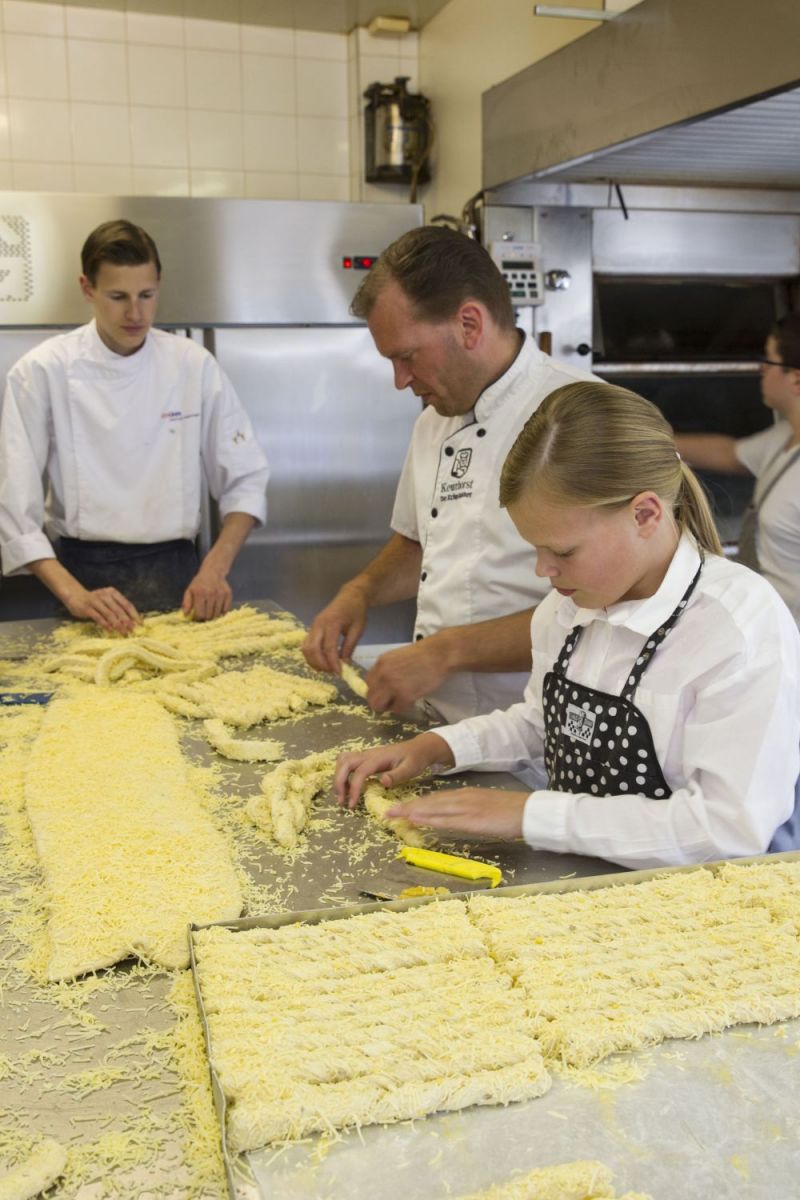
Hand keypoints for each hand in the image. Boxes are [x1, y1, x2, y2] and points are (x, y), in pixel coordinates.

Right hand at [64, 585, 139, 634]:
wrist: (74, 594)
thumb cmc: (94, 600)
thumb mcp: (107, 601)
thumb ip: (116, 608)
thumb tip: (130, 622)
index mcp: (113, 593)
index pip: (127, 604)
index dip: (134, 614)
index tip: (140, 624)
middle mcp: (105, 595)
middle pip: (119, 610)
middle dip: (127, 621)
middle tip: (132, 630)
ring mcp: (96, 601)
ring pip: (109, 614)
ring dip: (117, 624)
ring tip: (123, 632)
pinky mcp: (87, 608)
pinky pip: (98, 617)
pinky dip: (105, 624)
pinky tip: (110, 631)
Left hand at [182, 568, 232, 621]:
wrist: (212, 572)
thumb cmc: (199, 583)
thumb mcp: (189, 591)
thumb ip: (186, 603)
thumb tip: (186, 615)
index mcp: (200, 594)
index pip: (200, 614)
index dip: (198, 619)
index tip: (197, 618)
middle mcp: (211, 594)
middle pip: (209, 616)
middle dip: (205, 618)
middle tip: (204, 615)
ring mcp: (221, 595)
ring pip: (217, 614)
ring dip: (213, 615)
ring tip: (210, 612)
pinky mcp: (228, 594)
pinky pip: (225, 610)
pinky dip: (221, 612)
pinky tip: (217, 608)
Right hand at [303, 585, 367, 673]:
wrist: (350, 596)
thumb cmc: (356, 611)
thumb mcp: (358, 628)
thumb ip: (349, 646)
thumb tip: (344, 663)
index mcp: (332, 623)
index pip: (328, 647)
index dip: (332, 662)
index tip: (339, 673)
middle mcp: (319, 624)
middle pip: (312, 649)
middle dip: (321, 664)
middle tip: (332, 673)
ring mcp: (313, 626)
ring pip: (306, 648)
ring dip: (314, 661)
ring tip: (327, 669)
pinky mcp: (312, 628)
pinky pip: (307, 645)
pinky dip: (312, 656)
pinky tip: (322, 662)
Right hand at [333, 732, 453, 808]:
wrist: (418, 748)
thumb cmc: (415, 759)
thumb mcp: (410, 769)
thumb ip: (396, 775)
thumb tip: (382, 781)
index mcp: (378, 758)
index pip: (360, 772)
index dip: (354, 788)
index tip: (352, 804)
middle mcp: (369, 754)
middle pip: (345, 763)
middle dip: (339, 782)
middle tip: (341, 801)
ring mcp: (366, 754)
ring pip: (343, 760)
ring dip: (339, 777)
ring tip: (342, 795)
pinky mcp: (366, 757)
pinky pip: (348, 762)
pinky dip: (343, 773)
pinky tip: (348, 787)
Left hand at [365, 638, 450, 712]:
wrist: (440, 654)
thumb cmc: (423, 654)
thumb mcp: (398, 657)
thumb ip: (387, 669)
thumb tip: (382, 685)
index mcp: (380, 663)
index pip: (368, 683)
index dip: (377, 689)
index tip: (386, 691)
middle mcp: (383, 674)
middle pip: (370, 697)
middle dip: (380, 702)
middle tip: (392, 700)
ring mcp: (393, 686)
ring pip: (379, 706)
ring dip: (389, 706)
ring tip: (401, 701)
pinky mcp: (405, 696)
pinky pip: (397, 710)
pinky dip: (404, 707)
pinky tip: (412, 699)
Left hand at [387, 788, 528, 838]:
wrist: (529, 811)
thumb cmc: (511, 811)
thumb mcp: (485, 807)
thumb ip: (468, 812)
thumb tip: (452, 820)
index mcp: (466, 795)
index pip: (436, 799)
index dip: (417, 804)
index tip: (402, 808)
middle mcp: (463, 799)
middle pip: (430, 802)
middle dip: (408, 807)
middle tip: (389, 812)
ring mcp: (466, 808)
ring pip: (434, 809)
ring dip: (413, 812)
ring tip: (395, 815)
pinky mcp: (472, 820)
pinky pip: (446, 820)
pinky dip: (430, 819)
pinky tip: (418, 820)